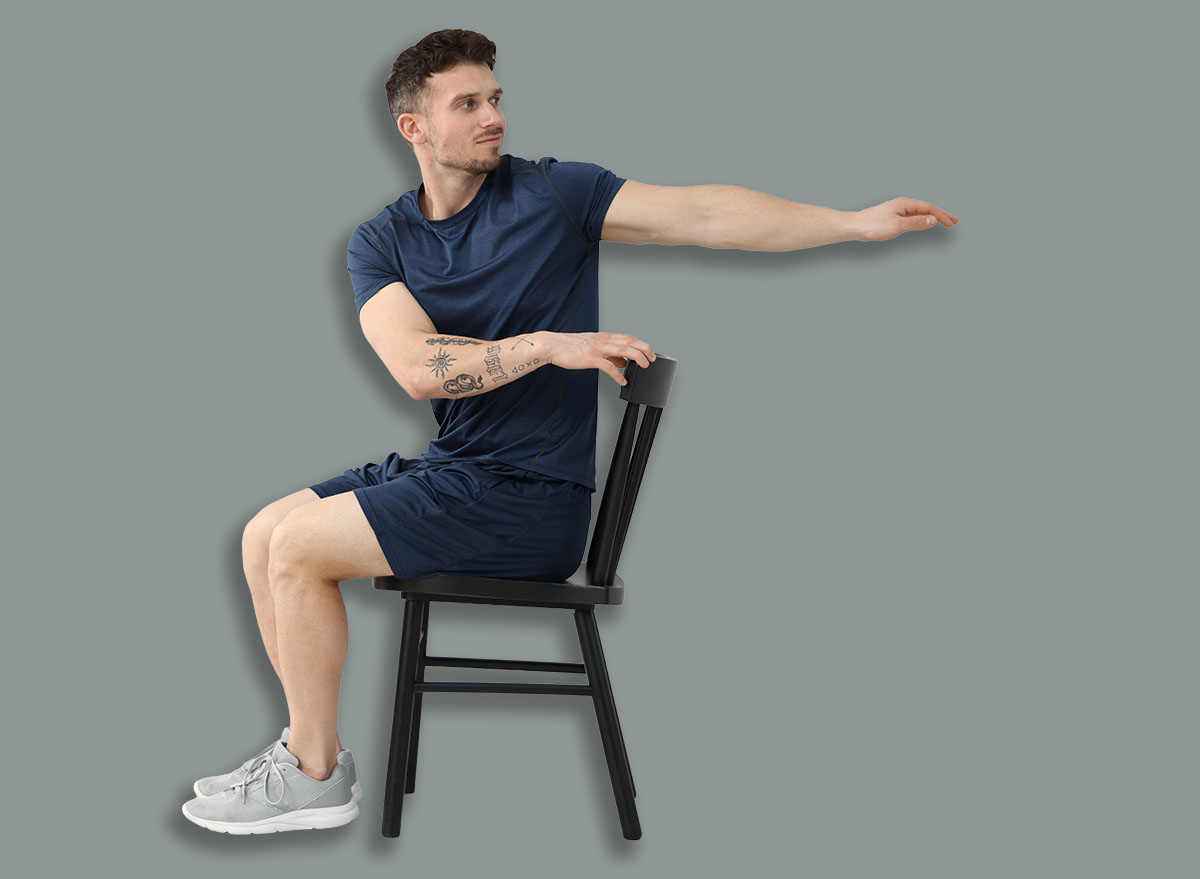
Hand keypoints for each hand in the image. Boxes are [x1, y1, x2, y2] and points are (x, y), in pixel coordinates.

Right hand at [538, 331, 655, 386]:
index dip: (641, 343)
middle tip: (653, 359)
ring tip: (644, 367)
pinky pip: (608, 367)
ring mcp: (597, 349)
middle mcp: (603, 341)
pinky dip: (618, 375)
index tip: (650, 351)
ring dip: (637, 358)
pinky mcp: (591, 359)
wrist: (552, 346)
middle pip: (630, 342)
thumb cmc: (570, 347)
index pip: (628, 337)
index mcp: (604, 337)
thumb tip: (623, 361)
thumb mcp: (592, 346)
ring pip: (624, 351)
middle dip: (644, 349)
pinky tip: (623, 381)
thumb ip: (609, 353)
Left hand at [851, 198, 958, 241]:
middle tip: (954, 221)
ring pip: (920, 213)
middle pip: (927, 209)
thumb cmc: (874, 225)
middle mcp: (903, 205)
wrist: (855, 226)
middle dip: (941, 215)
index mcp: (905, 204)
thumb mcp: (898, 226)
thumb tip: (933, 219)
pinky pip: (913, 217)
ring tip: (944, 222)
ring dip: (933, 217)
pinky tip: (924, 223)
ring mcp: (898, 210)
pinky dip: (922, 220)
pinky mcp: (893, 216)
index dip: (942, 215)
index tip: (952, 223)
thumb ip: (916, 223)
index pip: (929, 208)